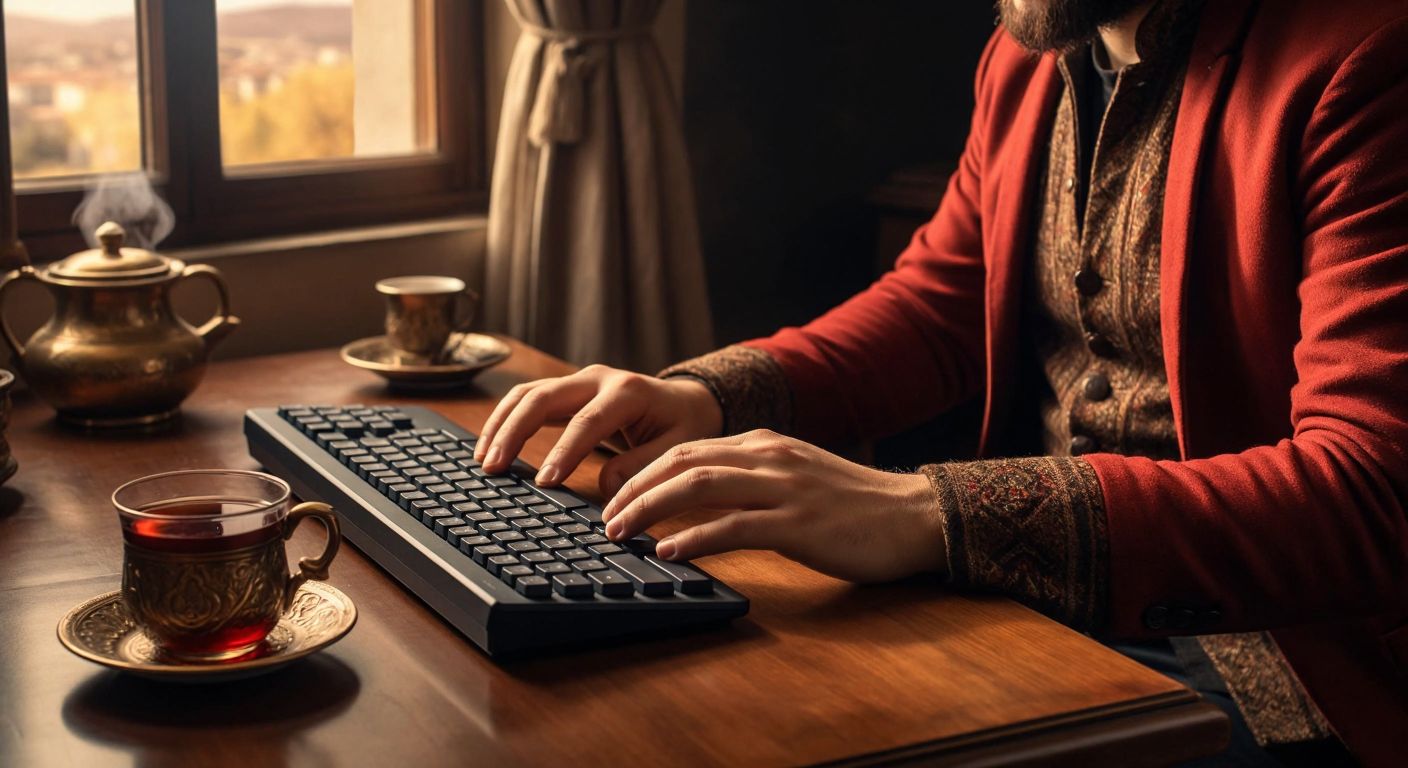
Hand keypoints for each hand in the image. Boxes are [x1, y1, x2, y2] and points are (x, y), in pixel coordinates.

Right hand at [474, 364, 722, 495]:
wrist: (686, 401)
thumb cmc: (683, 425)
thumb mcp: (678, 447)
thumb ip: (644, 466)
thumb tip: (606, 489)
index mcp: (628, 391)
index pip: (587, 422)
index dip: (563, 452)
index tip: (543, 482)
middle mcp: (598, 378)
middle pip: (543, 398)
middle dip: (514, 432)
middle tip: (493, 468)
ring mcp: (578, 380)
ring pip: (527, 394)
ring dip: (501, 425)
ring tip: (483, 460)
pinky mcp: (566, 390)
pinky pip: (527, 399)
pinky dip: (505, 420)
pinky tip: (490, 446)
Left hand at [601, 430, 948, 583]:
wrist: (914, 516)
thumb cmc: (855, 506)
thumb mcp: (796, 478)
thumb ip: (752, 482)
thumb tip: (698, 504)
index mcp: (765, 444)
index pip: (687, 449)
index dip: (642, 472)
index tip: (614, 499)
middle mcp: (769, 457)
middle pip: (681, 461)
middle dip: (634, 488)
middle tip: (604, 519)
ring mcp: (785, 488)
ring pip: (699, 487)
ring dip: (651, 509)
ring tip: (622, 534)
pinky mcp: (799, 523)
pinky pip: (734, 527)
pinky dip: (695, 538)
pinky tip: (670, 553)